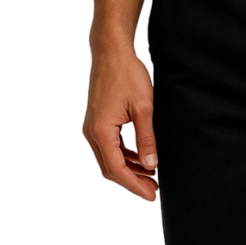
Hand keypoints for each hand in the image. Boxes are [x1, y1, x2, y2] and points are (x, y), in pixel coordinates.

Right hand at [82, 45, 158, 201]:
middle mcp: (91, 132)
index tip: (152, 195)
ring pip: (108, 158)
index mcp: (101, 131)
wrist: (111, 50)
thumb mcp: (143, 106)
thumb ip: (146, 138)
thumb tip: (151, 165)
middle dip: (132, 181)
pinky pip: (108, 145)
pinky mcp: (96, 119)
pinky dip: (123, 154)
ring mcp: (92, 126)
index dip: (135, 186)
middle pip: (110, 168)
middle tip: (154, 189)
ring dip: (128, 168)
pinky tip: (140, 156)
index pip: (117, 170)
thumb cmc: (127, 73)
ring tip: (151, 175)